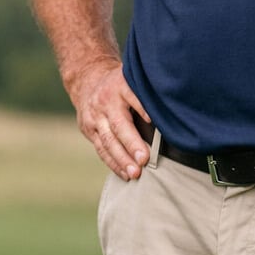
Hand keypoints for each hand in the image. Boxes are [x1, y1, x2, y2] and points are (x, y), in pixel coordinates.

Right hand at [70, 59, 151, 180]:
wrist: (86, 82)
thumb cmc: (120, 85)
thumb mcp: (131, 80)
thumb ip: (144, 95)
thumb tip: (167, 117)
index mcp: (120, 86)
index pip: (131, 96)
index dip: (142, 108)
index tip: (152, 121)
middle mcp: (105, 102)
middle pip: (118, 124)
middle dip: (131, 144)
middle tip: (143, 160)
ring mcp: (95, 117)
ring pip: (107, 140)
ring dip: (121, 159)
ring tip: (135, 173)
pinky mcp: (89, 130)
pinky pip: (101, 149)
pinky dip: (113, 163)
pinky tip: (125, 174)